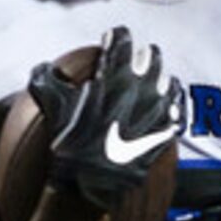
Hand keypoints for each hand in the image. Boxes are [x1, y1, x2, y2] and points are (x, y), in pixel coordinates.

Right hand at [28, 25, 181, 211]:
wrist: (89, 184)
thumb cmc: (69, 144)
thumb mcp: (52, 106)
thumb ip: (46, 80)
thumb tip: (44, 68)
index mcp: (115, 76)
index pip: (122, 41)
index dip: (115, 37)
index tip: (110, 38)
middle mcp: (141, 89)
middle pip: (151, 56)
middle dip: (140, 54)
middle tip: (133, 58)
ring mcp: (157, 111)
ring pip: (168, 81)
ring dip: (158, 78)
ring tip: (150, 81)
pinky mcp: (164, 133)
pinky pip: (176, 111)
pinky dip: (170, 106)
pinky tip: (164, 106)